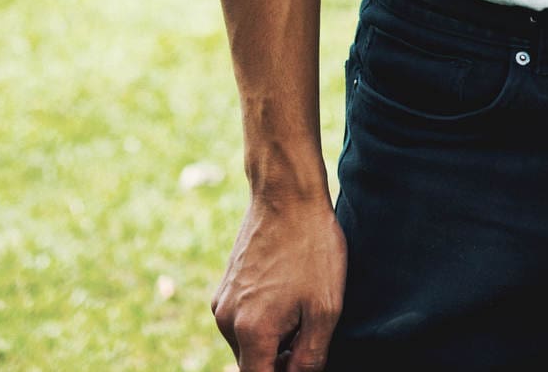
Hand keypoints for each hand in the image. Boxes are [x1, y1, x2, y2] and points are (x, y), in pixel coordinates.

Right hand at [212, 192, 347, 370]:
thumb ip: (310, 358)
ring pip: (248, 343)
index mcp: (251, 331)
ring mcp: (222, 302)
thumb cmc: (311, 248)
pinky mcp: (224, 286)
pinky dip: (263, 319)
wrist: (287, 193)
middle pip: (253, 365)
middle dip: (281, 360)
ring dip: (273, 339)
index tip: (301, 358)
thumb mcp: (325, 308)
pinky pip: (243, 320)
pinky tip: (287, 291)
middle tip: (310, 330)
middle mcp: (227, 321)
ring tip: (301, 305)